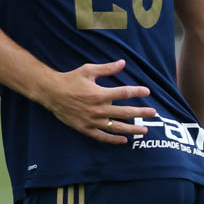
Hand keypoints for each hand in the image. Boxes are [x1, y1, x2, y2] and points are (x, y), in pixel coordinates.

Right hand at [39, 59, 155, 144]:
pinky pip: (102, 137)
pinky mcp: (85, 128)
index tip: (147, 91)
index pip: (124, 93)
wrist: (50, 92)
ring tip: (144, 130)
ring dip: (132, 129)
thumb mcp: (87, 70)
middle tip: (153, 113)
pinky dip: (114, 140)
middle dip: (141, 113)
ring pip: (116, 127)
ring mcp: (92, 120)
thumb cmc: (69, 80)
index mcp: (99, 94)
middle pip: (125, 112)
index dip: (137, 92)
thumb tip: (122, 63)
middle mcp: (98, 109)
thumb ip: (106, 68)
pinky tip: (124, 140)